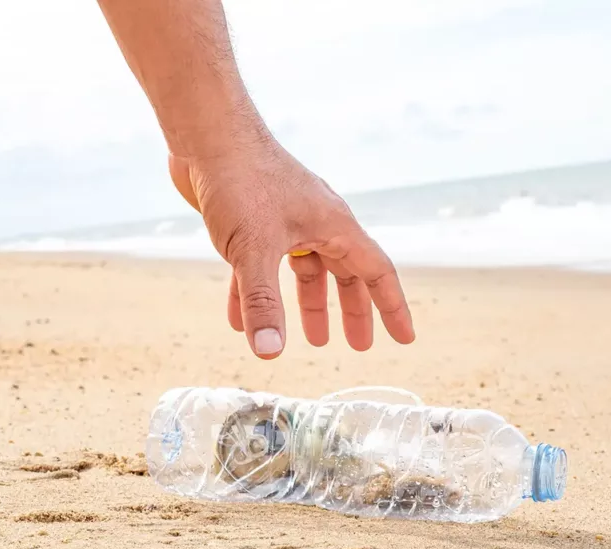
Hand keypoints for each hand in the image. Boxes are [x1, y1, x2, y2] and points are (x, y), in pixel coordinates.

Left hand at [168, 140, 414, 358]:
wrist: (205, 134)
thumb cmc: (241, 180)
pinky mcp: (253, 221)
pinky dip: (255, 294)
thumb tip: (270, 352)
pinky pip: (262, 265)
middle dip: (352, 311)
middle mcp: (317, 222)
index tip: (404, 339)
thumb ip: (263, 302)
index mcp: (334, 226)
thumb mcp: (254, 250)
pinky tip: (241, 322)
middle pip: (346, 274)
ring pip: (306, 271)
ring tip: (312, 341)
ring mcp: (286, 220)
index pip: (377, 272)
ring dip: (308, 305)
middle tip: (357, 346)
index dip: (392, 308)